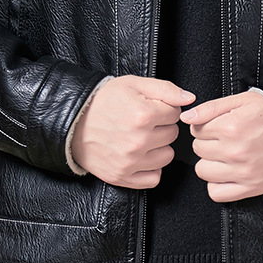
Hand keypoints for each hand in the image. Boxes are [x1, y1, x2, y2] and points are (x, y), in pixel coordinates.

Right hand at [71, 75, 194, 188]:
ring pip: (167, 156)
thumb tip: (189, 99)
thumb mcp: (134, 84)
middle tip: (143, 122)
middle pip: (172, 135)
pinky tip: (140, 155)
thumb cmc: (104, 101)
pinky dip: (151, 168)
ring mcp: (131, 161)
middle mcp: (139, 140)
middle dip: (161, 126)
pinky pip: (154, 178)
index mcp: (143, 115)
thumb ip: (165, 89)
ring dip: (158, 147)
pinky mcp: (123, 177)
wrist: (73, 122)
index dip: (165, 109)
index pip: (176, 114)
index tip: (151, 108)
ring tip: (141, 138)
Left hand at [180, 90, 262, 202]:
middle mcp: (234, 151)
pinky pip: (216, 193)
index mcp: (230, 127)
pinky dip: (217, 184)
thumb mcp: (240, 101)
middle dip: (207, 143)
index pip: (196, 131)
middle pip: (198, 150)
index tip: (217, 127)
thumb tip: (186, 117)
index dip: (204, 127)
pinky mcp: (250, 187)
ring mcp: (242, 172)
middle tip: (223, 139)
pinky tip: (226, 173)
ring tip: (224, 156)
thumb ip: (210, 108)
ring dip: (210, 163)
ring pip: (203, 171)